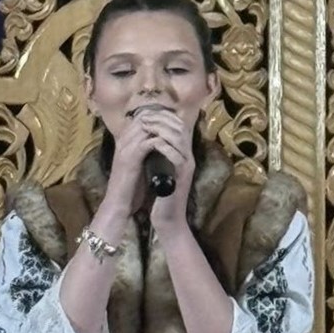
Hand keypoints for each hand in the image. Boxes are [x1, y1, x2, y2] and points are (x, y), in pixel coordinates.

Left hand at [134, 105, 194, 231]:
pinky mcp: (183, 177)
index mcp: (182, 154)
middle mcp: (188, 157)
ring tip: (147, 126)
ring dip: (162, 130)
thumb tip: (146, 135)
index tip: (146, 113)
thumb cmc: (160, 195)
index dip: (164, 116)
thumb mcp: (158, 169)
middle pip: (181, 128)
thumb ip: (156, 153)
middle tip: (145, 117)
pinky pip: (177, 156)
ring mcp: (187, 166)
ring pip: (180, 139)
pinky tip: (154, 143)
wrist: (167, 219)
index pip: (178, 126)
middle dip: (162, 119)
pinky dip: (166, 147)